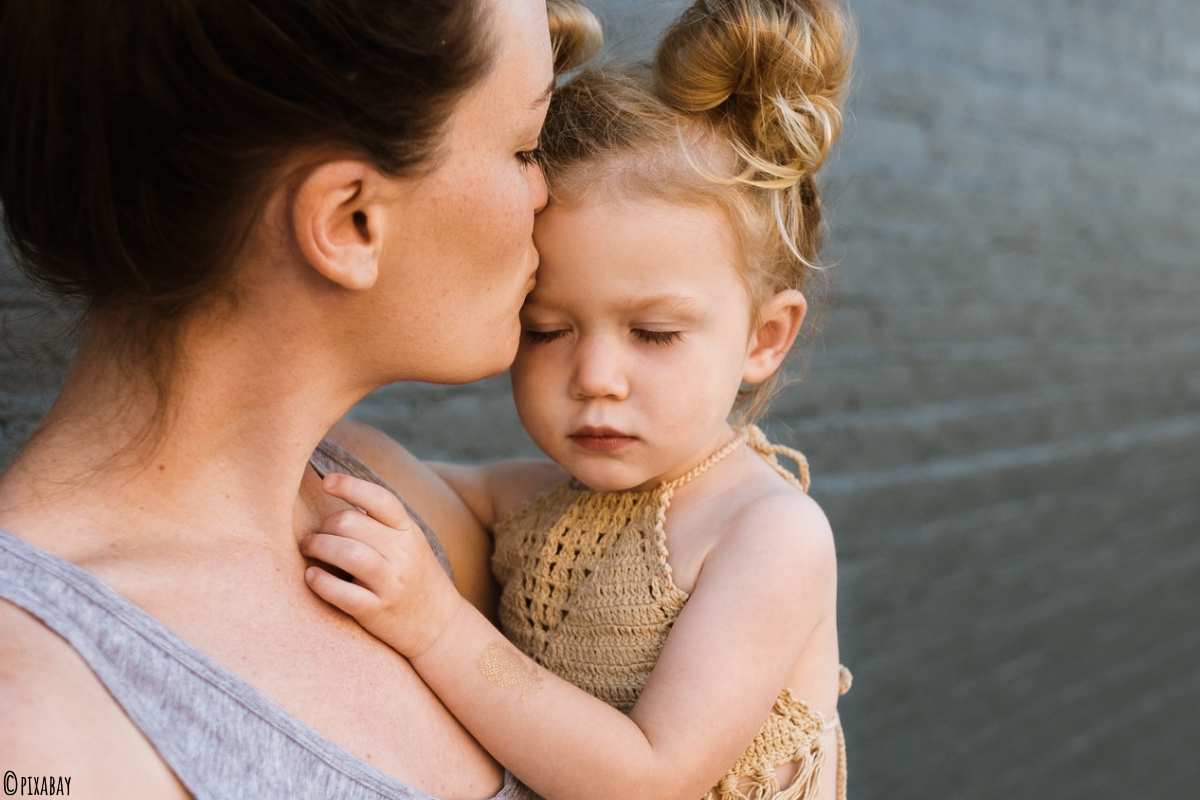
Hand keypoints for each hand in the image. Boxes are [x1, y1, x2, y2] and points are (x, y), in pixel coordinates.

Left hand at [300, 473, 463, 656]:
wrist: (441, 625)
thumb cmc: (415, 578)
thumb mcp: (409, 543)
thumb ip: (381, 524)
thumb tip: (338, 497)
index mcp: (408, 531)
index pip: (379, 499)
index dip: (350, 485)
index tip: (326, 482)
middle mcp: (402, 553)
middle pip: (350, 523)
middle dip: (324, 526)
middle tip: (314, 536)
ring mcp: (390, 583)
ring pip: (345, 552)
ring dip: (317, 546)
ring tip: (309, 549)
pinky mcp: (377, 611)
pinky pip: (341, 593)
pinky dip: (320, 581)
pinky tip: (311, 576)